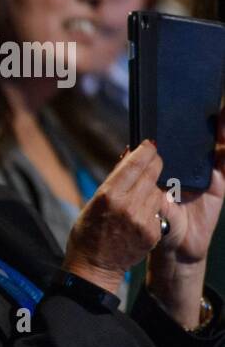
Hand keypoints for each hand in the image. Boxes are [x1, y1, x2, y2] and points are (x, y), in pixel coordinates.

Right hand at [62, 140, 163, 294]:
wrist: (94, 268)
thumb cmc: (87, 234)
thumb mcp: (92, 202)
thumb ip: (113, 181)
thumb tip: (129, 157)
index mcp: (108, 196)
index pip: (135, 164)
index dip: (146, 151)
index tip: (149, 144)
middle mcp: (128, 206)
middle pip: (153, 173)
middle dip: (154, 163)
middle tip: (154, 157)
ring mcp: (143, 220)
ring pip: (158, 190)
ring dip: (153, 186)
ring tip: (142, 189)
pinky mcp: (154, 232)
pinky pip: (158, 210)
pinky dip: (152, 206)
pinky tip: (141, 211)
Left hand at [155, 107, 224, 264]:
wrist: (175, 248)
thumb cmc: (153, 223)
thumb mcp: (143, 196)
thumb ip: (140, 174)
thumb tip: (130, 149)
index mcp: (161, 167)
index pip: (167, 139)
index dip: (169, 121)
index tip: (169, 102)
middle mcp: (182, 166)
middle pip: (191, 137)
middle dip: (195, 118)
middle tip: (199, 98)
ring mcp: (201, 173)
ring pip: (211, 145)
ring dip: (218, 128)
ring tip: (220, 110)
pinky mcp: (217, 183)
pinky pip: (223, 161)